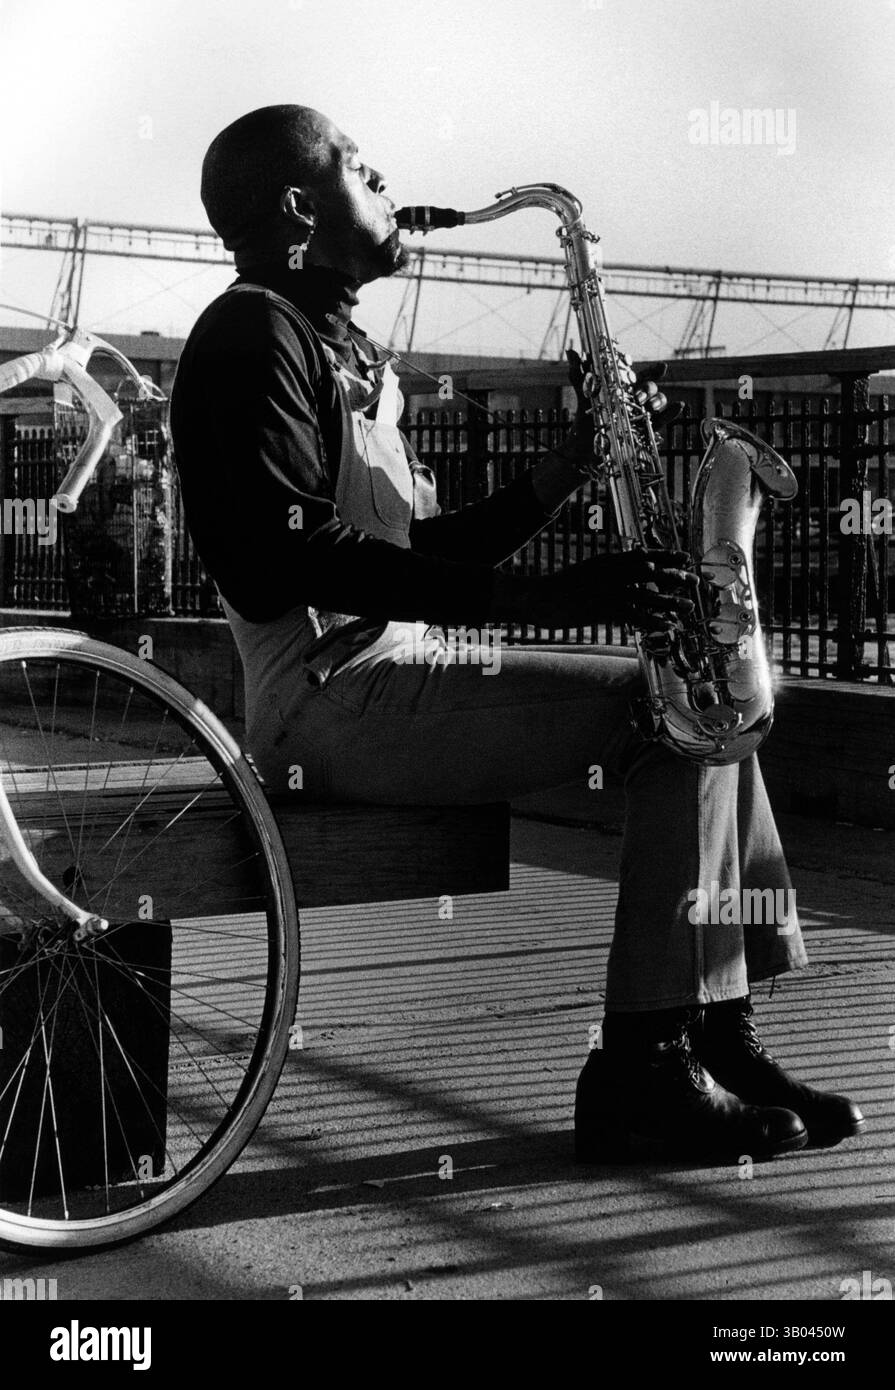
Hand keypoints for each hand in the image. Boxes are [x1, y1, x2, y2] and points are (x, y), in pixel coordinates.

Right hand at [530, 546, 698, 629]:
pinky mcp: (603, 608)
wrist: (537, 596)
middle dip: (675, 576)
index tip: (685, 556)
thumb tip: (621, 577)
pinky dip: (653, 620)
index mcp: (607, 560)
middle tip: (695, 581)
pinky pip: (634, 615)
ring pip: (647, 594)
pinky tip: (666, 626)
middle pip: (650, 571)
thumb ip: (605, 573)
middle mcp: (611, 572)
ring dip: (670, 601)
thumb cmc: (558, 588)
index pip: (643, 554)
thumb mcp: (584, 573)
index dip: (666, 554)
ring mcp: (608, 589)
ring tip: (688, 606)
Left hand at [558, 352, 684, 466]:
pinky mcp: (645, 429)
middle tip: (637, 397)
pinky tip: (678, 406)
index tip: (662, 367)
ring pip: (658, 401)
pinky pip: (662, 420)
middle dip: (648, 388)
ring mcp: (642, 413)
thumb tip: (572, 352)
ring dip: (658, 400)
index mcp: (624, 387)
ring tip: (649, 406)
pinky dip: (672, 412)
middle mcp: (636, 398)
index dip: (654, 370)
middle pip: (650, 387)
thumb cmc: (586, 418)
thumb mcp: (584, 396)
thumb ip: (580, 375)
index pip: (641, 374)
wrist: (585, 447)